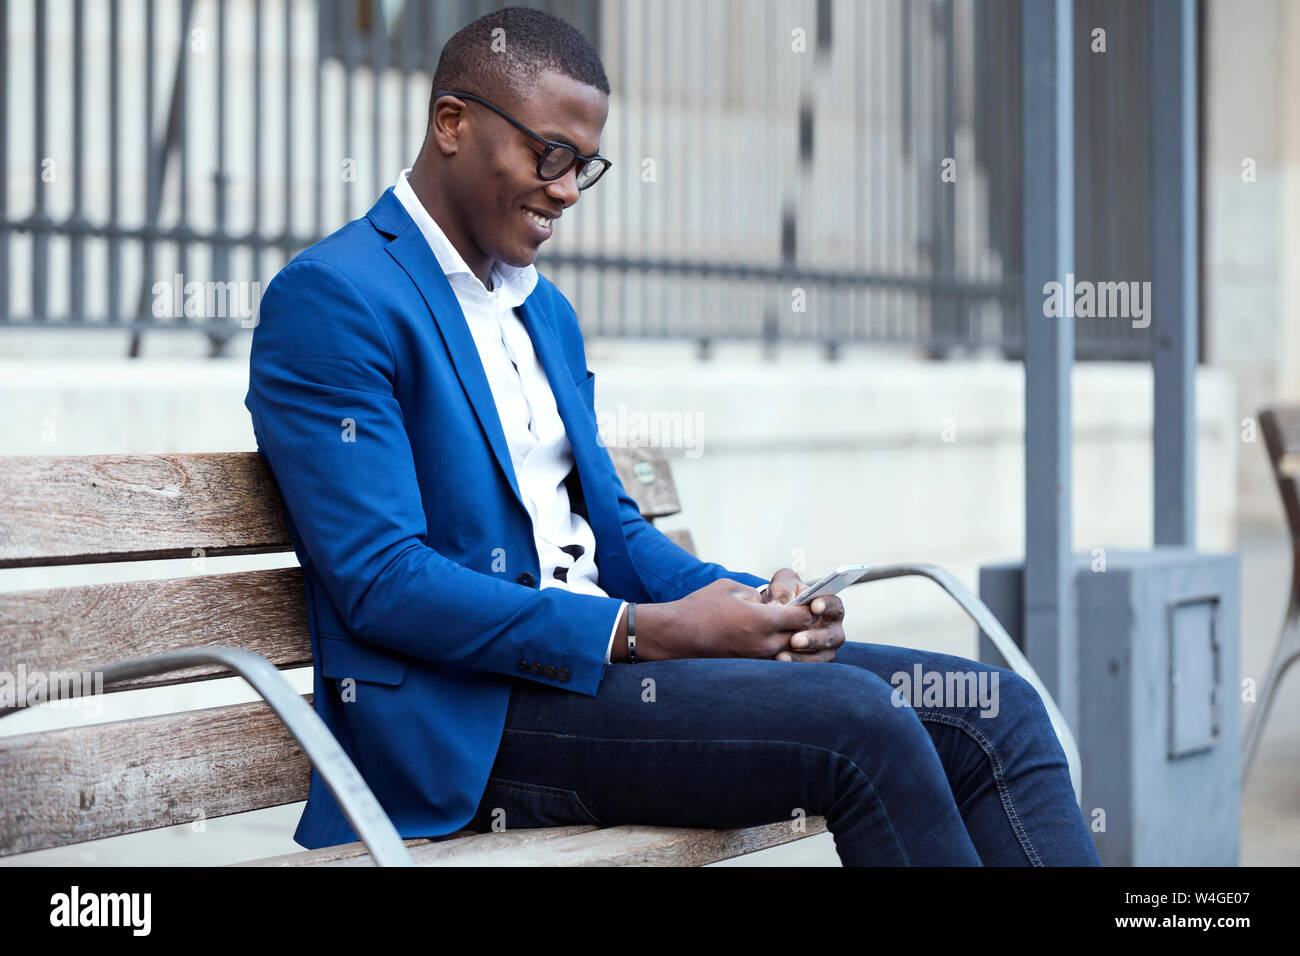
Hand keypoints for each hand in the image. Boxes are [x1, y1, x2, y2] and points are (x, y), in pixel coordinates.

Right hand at [625, 578, 819, 660]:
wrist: (675, 635)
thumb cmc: (700, 607)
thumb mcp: (731, 588)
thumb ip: (757, 594)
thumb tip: (771, 603)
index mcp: (761, 621)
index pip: (802, 617)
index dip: (808, 607)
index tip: (809, 601)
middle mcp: (763, 643)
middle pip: (800, 636)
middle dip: (803, 625)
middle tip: (802, 614)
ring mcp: (755, 658)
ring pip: (788, 650)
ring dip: (790, 638)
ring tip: (788, 627)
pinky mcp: (747, 666)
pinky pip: (771, 658)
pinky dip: (775, 648)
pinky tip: (768, 638)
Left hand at [761, 568, 845, 662]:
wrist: (773, 615)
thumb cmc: (784, 595)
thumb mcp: (782, 584)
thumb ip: (782, 587)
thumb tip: (779, 603)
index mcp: (830, 606)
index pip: (835, 605)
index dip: (827, 606)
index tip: (815, 607)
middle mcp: (832, 628)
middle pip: (831, 636)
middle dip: (813, 638)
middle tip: (795, 640)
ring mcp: (825, 648)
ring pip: (820, 655)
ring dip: (802, 656)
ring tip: (781, 655)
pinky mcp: (814, 661)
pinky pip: (807, 666)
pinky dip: (793, 663)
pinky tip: (778, 659)